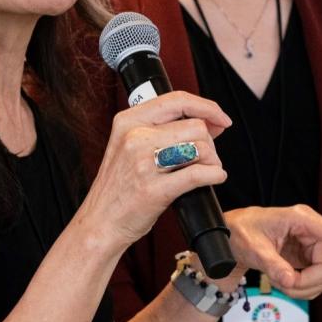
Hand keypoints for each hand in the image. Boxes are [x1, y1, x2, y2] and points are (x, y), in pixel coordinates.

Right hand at [78, 91, 230, 247]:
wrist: (100, 221)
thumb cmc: (118, 187)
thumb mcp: (131, 147)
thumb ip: (167, 130)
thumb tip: (211, 122)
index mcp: (128, 121)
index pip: (177, 100)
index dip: (207, 107)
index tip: (221, 118)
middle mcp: (134, 137)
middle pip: (195, 126)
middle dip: (210, 142)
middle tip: (206, 157)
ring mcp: (143, 163)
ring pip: (201, 148)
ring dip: (213, 161)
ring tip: (207, 170)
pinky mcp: (154, 190)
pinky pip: (199, 174)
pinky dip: (215, 175)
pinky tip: (214, 178)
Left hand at [225, 205, 321, 299]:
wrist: (233, 235)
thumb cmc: (241, 232)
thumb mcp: (252, 248)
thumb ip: (272, 264)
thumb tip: (290, 280)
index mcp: (301, 219)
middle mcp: (312, 232)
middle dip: (309, 282)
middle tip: (283, 284)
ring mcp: (312, 246)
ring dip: (303, 287)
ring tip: (278, 280)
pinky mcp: (309, 259)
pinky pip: (317, 282)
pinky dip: (301, 288)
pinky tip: (283, 280)